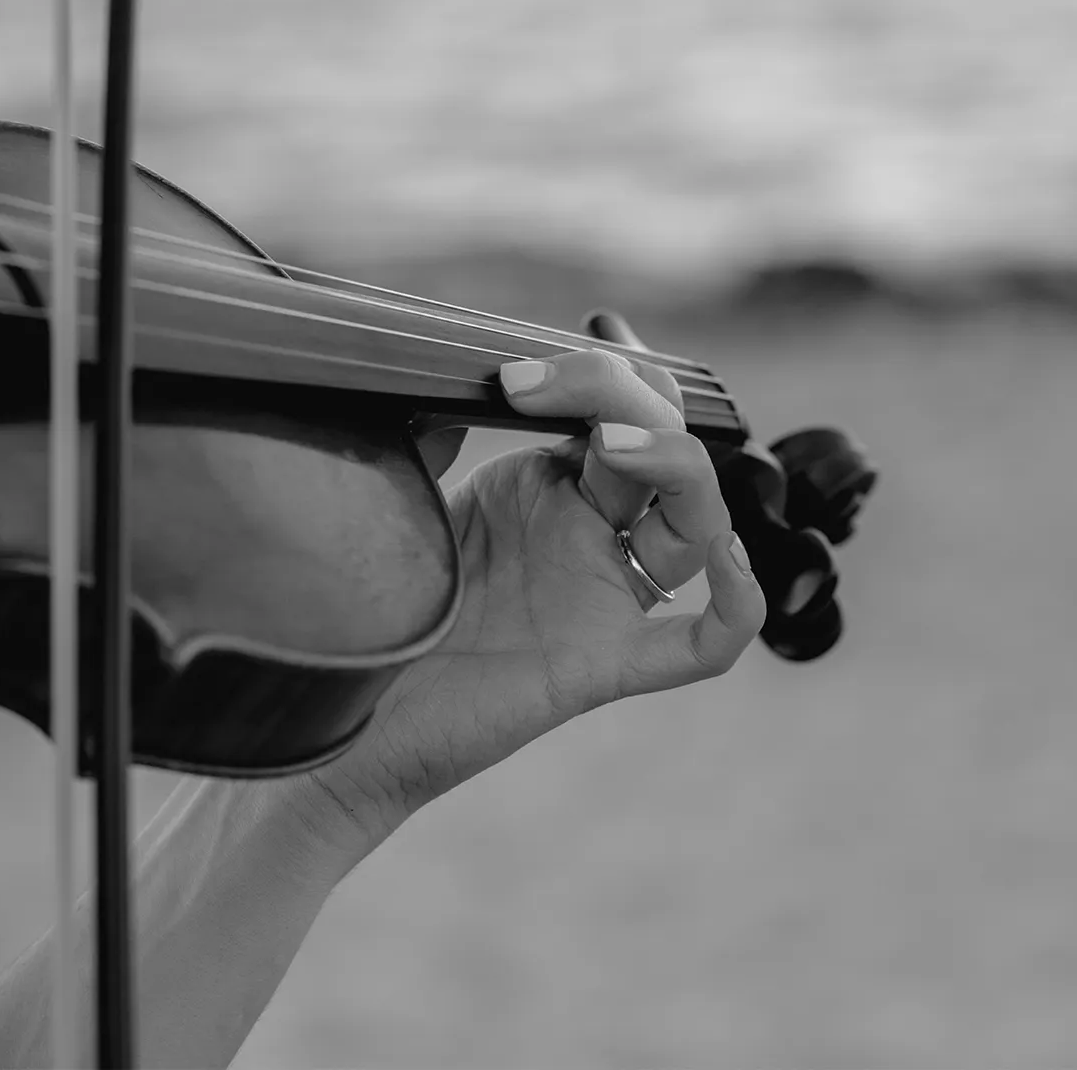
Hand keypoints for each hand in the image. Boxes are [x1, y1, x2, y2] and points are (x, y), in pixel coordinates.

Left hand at [290, 345, 766, 858]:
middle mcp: (589, 535)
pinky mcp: (602, 665)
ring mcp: (603, 599)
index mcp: (548, 486)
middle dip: (621, 395)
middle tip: (535, 387)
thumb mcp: (399, 496)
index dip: (605, 368)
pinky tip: (725, 559)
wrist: (340, 721)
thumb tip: (453, 375)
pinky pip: (702, 644)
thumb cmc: (368, 611)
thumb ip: (431, 432)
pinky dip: (736, 601)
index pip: (618, 406)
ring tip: (616, 444)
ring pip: (699, 525)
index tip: (542, 356)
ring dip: (677, 469)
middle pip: (663, 444)